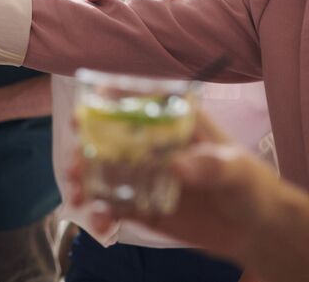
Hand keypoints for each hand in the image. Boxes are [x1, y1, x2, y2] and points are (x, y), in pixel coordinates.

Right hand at [67, 112, 281, 263]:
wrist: (256, 231)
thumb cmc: (252, 186)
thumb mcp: (237, 169)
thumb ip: (210, 164)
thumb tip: (177, 166)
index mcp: (172, 123)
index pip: (135, 102)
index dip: (106, 102)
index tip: (85, 113)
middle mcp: (150, 145)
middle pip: (106, 137)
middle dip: (83, 148)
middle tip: (75, 164)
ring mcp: (142, 176)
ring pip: (100, 172)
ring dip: (82, 180)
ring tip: (78, 195)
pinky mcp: (139, 206)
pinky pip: (112, 207)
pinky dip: (100, 213)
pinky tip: (100, 223)